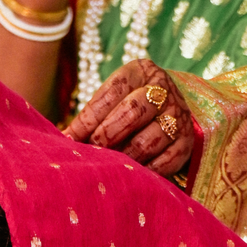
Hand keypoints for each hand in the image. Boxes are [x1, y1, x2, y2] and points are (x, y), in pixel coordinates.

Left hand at [66, 60, 194, 177]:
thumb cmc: (129, 110)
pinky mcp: (186, 142)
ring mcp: (178, 115)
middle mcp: (163, 89)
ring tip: (109, 167)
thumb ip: (91, 117)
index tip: (70, 139)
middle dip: (107, 136)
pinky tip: (132, 175)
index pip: (112, 91)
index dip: (89, 118)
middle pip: (133, 111)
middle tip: (92, 152)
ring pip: (146, 141)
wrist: (173, 114)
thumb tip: (60, 142)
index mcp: (141, 71)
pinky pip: (164, 163)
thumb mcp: (113, 101)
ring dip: (123, 158)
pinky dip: (145, 172)